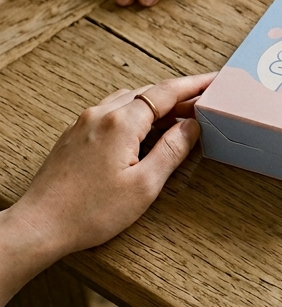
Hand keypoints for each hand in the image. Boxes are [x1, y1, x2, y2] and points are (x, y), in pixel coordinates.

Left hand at [0, 75, 212, 306]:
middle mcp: (101, 115)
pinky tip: (144, 131)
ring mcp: (85, 123)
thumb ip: (173, 150)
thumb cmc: (89, 212)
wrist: (40, 226)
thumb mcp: (145, 185)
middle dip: (179, 96)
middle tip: (204, 105)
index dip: (194, 85)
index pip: (166, 92)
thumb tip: (192, 126)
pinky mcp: (75, 135)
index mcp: (121, 123)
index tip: (214, 80)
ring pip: (129, 100)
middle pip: (148, 93)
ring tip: (178, 119)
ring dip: (156, 104)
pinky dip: (135, 113)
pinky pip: (112, 112)